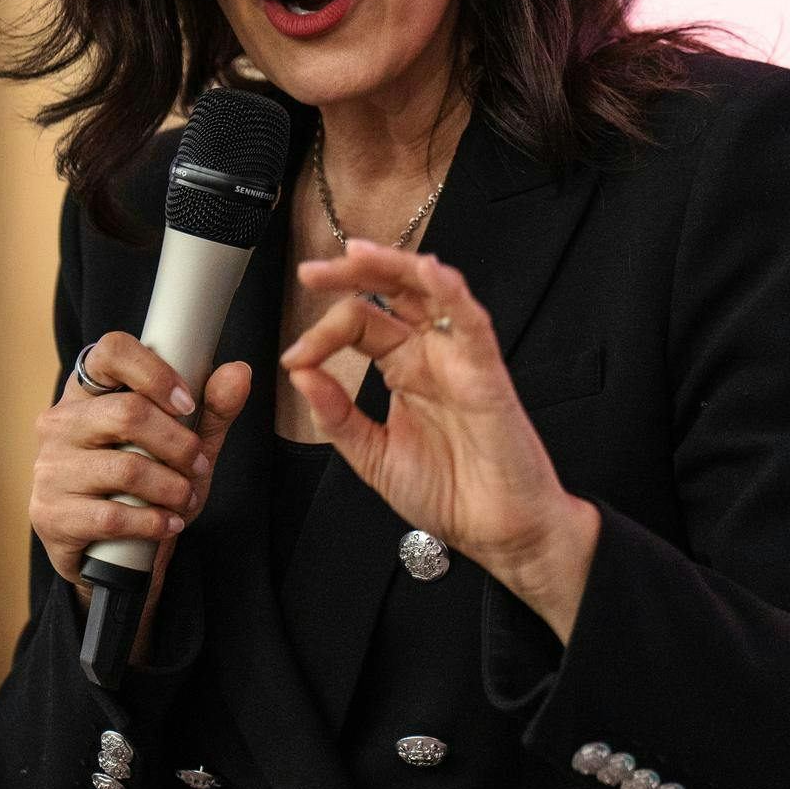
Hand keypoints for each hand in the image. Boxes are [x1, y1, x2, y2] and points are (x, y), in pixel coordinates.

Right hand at [30, 331, 252, 590]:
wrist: (108, 554)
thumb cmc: (144, 485)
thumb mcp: (183, 443)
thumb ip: (212, 408)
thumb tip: (239, 372)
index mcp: (89, 391)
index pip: (111, 351)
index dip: (156, 372)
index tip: (187, 403)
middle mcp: (61, 422)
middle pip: (127, 413)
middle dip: (179, 444)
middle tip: (199, 464)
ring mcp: (50, 469)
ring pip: (125, 468)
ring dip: (172, 487)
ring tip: (186, 498)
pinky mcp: (52, 515)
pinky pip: (112, 516)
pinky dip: (153, 522)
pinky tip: (168, 524)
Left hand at [282, 238, 590, 592]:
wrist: (495, 533)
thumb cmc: (448, 494)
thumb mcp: (373, 456)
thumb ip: (337, 416)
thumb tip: (300, 374)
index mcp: (404, 369)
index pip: (360, 324)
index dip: (322, 334)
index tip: (294, 358)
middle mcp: (431, 355)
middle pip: (392, 292)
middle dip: (351, 274)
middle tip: (310, 272)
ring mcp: (459, 359)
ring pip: (429, 291)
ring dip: (393, 266)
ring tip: (355, 254)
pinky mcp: (486, 372)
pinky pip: (471, 322)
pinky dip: (451, 291)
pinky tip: (428, 271)